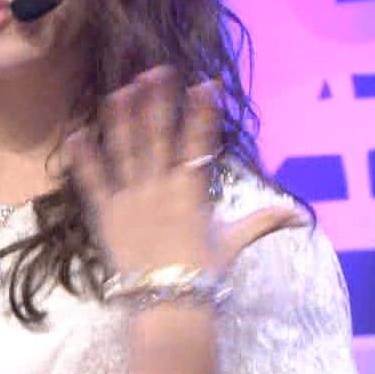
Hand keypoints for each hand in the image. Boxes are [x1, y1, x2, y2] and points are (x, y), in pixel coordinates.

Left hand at [66, 66, 302, 274]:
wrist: (167, 303)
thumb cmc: (202, 273)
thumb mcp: (232, 243)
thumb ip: (261, 222)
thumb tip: (298, 215)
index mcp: (190, 191)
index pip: (199, 143)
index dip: (202, 112)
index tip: (205, 83)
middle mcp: (159, 187)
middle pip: (158, 137)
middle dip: (157, 102)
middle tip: (155, 71)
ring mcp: (130, 198)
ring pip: (124, 151)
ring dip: (122, 118)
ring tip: (120, 90)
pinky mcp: (106, 214)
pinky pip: (93, 182)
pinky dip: (83, 159)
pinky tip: (76, 134)